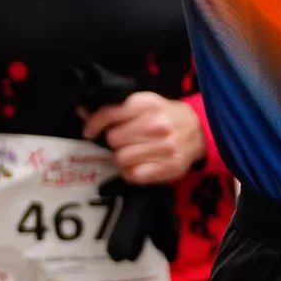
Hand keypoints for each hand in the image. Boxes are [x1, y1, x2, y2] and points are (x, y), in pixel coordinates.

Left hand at [85, 91, 206, 185]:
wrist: (198, 130)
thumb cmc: (164, 116)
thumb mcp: (142, 105)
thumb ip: (113, 109)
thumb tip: (81, 111)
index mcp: (148, 104)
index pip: (110, 114)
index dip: (94, 124)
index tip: (90, 132)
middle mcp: (157, 124)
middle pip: (114, 140)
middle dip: (114, 142)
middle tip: (123, 142)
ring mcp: (166, 147)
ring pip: (122, 159)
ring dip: (122, 159)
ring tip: (132, 154)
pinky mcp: (170, 167)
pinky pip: (135, 176)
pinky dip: (132, 173)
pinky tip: (139, 166)